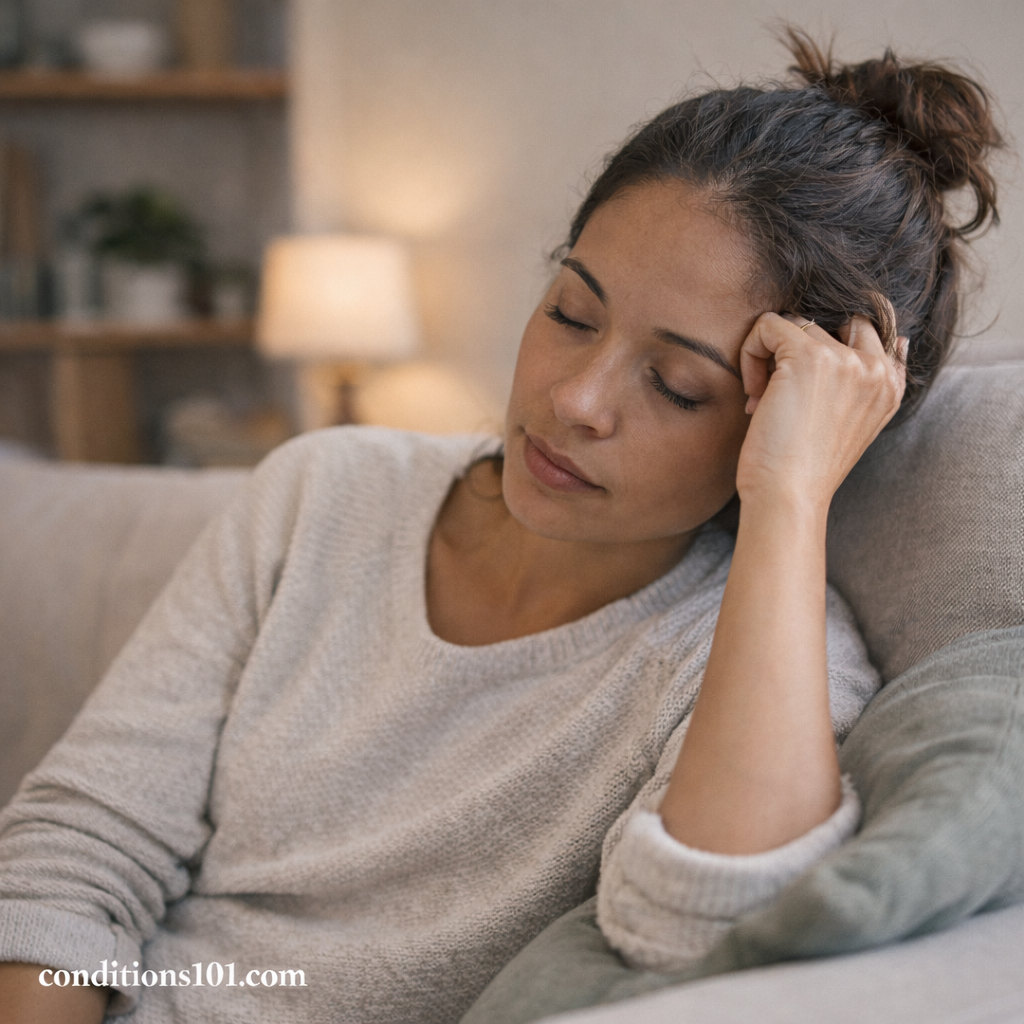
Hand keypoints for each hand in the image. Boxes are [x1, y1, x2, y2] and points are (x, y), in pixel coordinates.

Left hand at [735, 311, 906, 510]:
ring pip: (797, 322)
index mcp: (890, 385)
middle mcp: (875, 369)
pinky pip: (768, 325)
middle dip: (804, 344)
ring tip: (763, 400)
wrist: (789, 496)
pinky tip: (752, 395)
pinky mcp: (809, 356)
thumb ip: (871, 383)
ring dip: (770, 357)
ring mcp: (846, 360)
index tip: (806, 384)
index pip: (875, 328)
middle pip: (838, 318)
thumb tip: (901, 339)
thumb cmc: (808, 469)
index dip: (832, 344)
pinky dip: (750, 352)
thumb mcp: (856, 425)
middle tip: (781, 388)